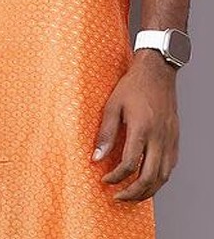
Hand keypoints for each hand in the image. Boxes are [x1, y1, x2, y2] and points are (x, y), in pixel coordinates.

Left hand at [93, 52, 179, 201]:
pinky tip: (147, 181)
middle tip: (117, 197)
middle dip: (133, 193)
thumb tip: (96, 157)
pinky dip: (159, 180)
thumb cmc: (132, 87)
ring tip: (132, 196)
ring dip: (148, 191)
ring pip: (163, 177)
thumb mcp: (112, 106)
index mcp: (142, 129)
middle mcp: (159, 138)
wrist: (157, 73)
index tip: (104, 179)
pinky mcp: (175, 141)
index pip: (129, 164)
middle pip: (149, 177)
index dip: (115, 176)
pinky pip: (170, 168)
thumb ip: (105, 133)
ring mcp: (170, 141)